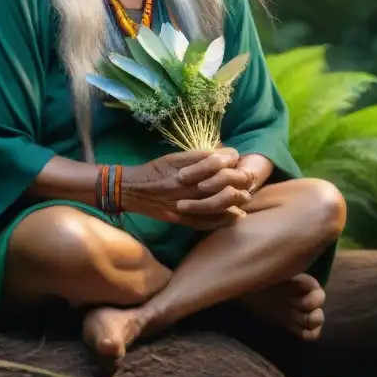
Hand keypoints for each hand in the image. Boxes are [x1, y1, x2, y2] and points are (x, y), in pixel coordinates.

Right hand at [120, 148, 251, 225]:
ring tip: (245, 197)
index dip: (230, 158)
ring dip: (236, 200)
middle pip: (221, 182)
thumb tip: (222, 154)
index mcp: (184, 167)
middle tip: (246, 178)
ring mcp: (183, 203)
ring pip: (218, 203)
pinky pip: (207, 222)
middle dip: (238, 179)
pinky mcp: (181, 218)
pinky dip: (224, 220)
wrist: (130, 190)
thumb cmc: (154, 170)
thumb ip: (198, 156)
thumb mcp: (174, 157)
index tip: (235, 159)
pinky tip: (236, 216)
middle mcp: (185, 185)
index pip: (216, 160)